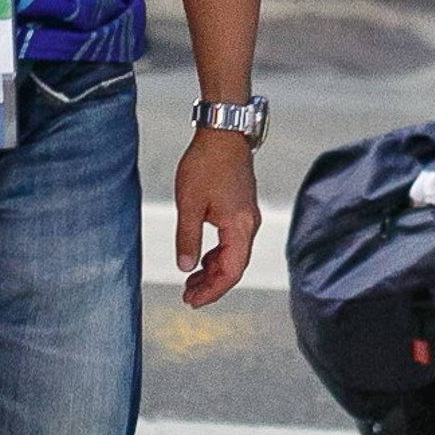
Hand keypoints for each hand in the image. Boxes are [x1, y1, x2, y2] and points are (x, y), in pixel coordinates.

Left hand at [173, 129, 261, 307]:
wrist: (224, 133)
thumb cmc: (206, 164)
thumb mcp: (189, 204)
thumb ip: (188, 238)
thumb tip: (185, 268)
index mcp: (239, 227)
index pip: (231, 271)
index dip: (212, 291)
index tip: (192, 301)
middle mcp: (249, 225)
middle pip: (234, 267)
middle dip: (212, 285)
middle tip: (187, 297)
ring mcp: (248, 217)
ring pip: (234, 256)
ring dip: (213, 272)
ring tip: (190, 282)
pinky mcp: (242, 210)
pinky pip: (233, 243)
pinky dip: (217, 256)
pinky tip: (201, 259)